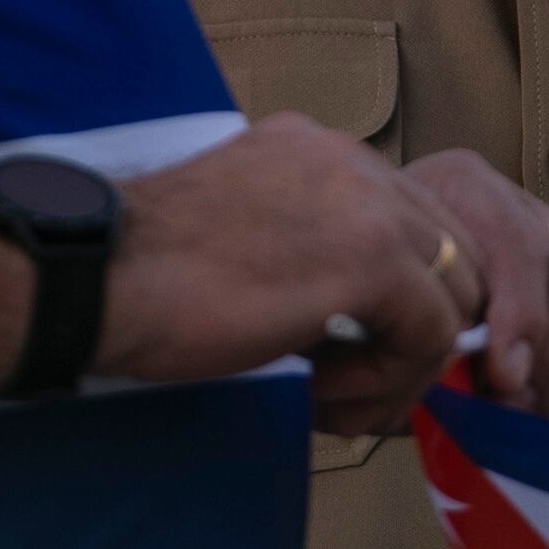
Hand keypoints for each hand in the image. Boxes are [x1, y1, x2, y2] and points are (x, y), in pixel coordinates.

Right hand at [110, 115, 474, 433]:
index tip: (347, 356)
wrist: (95, 277)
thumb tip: (361, 317)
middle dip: (417, 332)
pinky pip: (434, 331)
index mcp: (314, 147)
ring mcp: (368, 199)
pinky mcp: (372, 256)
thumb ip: (306, 251)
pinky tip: (329, 396)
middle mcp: (350, 157)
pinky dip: (394, 379)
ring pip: (454, 293)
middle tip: (353, 390)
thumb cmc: (142, 277)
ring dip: (405, 363)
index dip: (396, 299)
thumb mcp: (243, 239)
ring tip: (339, 401)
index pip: (408, 220)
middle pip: (448, 252)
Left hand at [403, 152, 548, 427]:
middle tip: (516, 406)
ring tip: (524, 416)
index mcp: (469, 190)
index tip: (504, 377)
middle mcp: (534, 216)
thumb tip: (475, 376)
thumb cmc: (379, 296)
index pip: (519, 240)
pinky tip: (546, 417)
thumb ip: (420, 318)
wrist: (391, 293)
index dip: (522, 312)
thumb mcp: (382, 290)